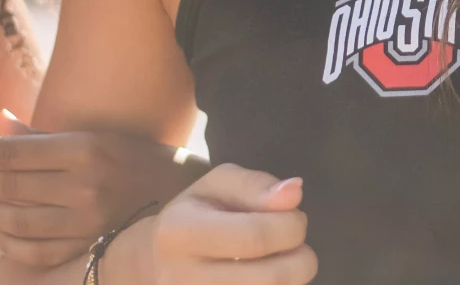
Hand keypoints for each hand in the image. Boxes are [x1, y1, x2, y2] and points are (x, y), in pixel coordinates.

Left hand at [0, 110, 195, 266]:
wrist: (184, 198)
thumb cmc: (135, 161)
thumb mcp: (96, 138)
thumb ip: (44, 136)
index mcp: (85, 148)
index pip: (12, 151)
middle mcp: (86, 185)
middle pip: (11, 185)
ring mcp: (89, 222)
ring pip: (17, 222)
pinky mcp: (91, 248)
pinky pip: (36, 252)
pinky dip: (8, 243)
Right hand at [146, 163, 314, 283]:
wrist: (158, 261)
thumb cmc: (194, 215)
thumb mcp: (217, 185)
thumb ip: (256, 185)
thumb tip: (295, 192)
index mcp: (181, 233)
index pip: (256, 237)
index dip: (291, 226)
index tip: (295, 218)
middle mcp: (183, 277)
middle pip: (271, 278)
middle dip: (301, 258)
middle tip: (294, 243)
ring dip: (293, 277)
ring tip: (280, 259)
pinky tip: (266, 274)